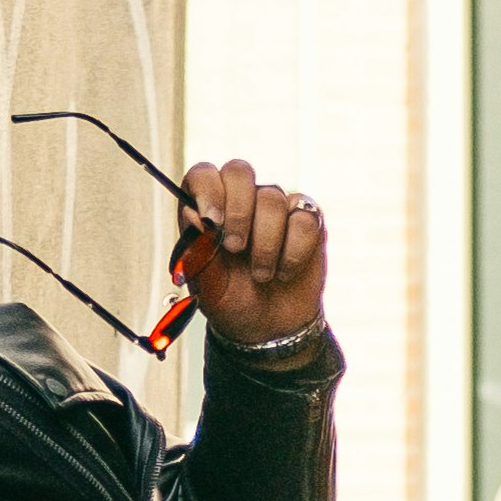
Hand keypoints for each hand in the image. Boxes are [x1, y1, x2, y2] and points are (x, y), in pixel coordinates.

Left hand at [174, 160, 327, 346]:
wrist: (269, 329)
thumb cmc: (232, 302)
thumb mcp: (206, 286)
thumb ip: (197, 251)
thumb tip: (193, 216)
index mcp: (210, 210)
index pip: (204, 174)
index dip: (207, 189)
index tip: (211, 221)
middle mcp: (242, 201)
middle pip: (239, 171)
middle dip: (239, 211)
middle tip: (235, 249)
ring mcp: (276, 208)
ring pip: (273, 197)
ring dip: (266, 244)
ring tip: (261, 275)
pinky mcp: (307, 221)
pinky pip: (304, 219)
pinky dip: (294, 251)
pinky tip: (284, 271)